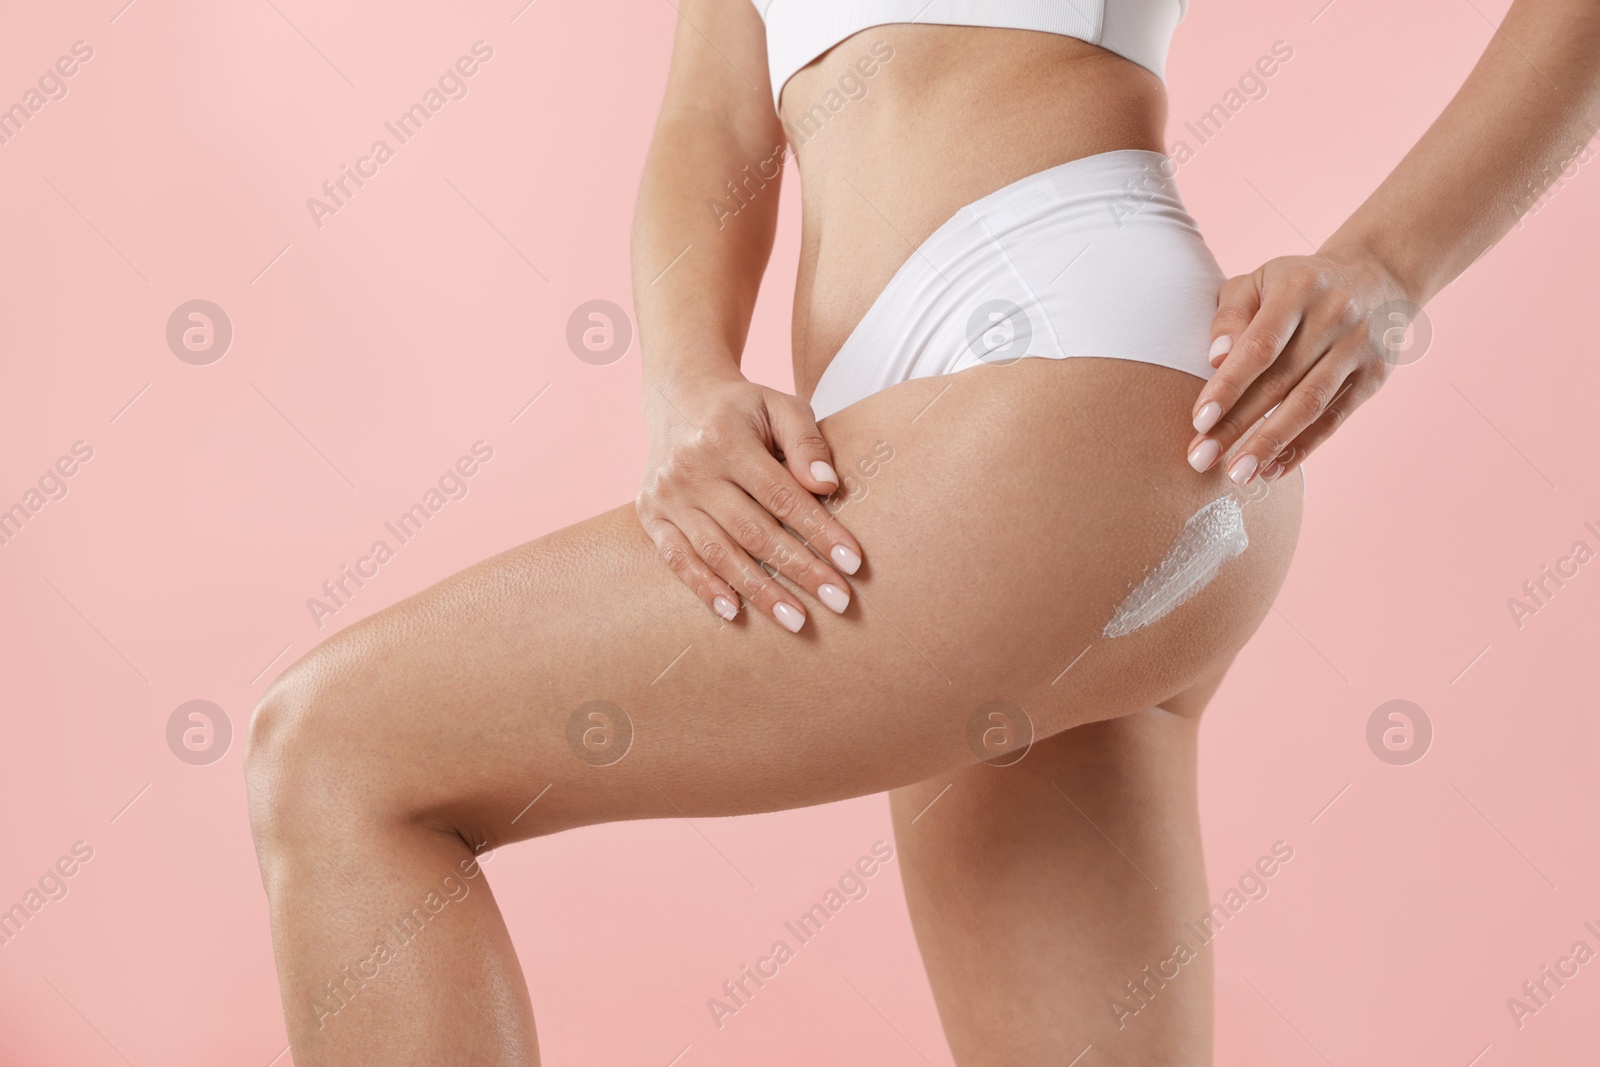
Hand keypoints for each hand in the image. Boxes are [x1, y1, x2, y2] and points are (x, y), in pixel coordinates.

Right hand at [636, 367, 863, 631]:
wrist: (678, 396)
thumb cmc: (742, 409)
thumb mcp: (779, 405)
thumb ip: (806, 440)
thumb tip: (827, 484)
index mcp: (725, 437)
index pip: (782, 495)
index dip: (819, 532)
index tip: (852, 563)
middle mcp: (690, 468)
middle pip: (753, 531)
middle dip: (800, 570)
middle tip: (839, 601)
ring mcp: (666, 494)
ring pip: (717, 552)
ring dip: (759, 591)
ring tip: (797, 619)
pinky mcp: (650, 514)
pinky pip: (676, 559)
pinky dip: (704, 588)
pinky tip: (733, 612)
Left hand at [1186, 243, 1416, 484]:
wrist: (1376, 274)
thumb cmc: (1295, 285)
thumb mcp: (1258, 282)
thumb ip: (1231, 316)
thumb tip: (1215, 359)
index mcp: (1298, 288)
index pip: (1259, 346)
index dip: (1228, 386)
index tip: (1199, 421)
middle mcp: (1335, 316)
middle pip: (1281, 381)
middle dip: (1237, 425)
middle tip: (1201, 459)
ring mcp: (1359, 347)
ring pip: (1310, 405)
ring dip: (1270, 444)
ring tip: (1237, 474)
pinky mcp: (1375, 374)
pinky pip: (1335, 418)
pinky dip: (1303, 448)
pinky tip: (1271, 470)